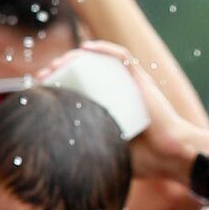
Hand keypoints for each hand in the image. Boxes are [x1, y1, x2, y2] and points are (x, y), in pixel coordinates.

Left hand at [48, 40, 208, 182]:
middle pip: (83, 73)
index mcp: (109, 108)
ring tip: (57, 64)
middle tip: (42, 78)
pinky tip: (86, 49)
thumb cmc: (145, 161)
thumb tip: (53, 157)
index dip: (56, 87)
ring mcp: (129, 85)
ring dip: (75, 58)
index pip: (78, 90)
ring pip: (98, 62)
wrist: (171, 155)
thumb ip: (86, 153)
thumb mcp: (106, 154)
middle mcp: (119, 93)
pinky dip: (104, 50)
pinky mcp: (141, 81)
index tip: (37, 91)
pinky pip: (122, 58)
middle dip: (59, 71)